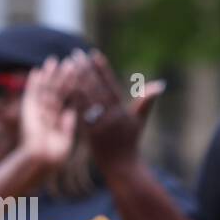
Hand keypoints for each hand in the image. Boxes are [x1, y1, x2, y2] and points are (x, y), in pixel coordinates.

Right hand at [17, 56, 77, 174]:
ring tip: (54, 60)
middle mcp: (46, 112)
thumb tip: (72, 111)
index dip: (73, 86)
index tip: (79, 76)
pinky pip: (32, 93)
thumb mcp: (65, 138)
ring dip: (50, 75)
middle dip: (62, 76)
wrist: (41, 159)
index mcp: (56, 120)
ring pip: (45, 89)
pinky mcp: (29, 110)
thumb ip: (68, 124)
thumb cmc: (54, 154)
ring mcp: (36, 110)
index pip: (66, 99)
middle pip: (57, 90)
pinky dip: (34, 82)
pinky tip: (37, 71)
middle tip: (70, 61)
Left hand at [66, 49, 164, 172]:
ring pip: (83, 99)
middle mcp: (109, 117)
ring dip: (73, 81)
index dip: (102, 69)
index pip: (109, 85)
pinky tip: (60, 87)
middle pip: (94, 89)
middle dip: (84, 70)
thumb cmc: (130, 141)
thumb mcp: (139, 121)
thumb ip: (146, 102)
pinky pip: (75, 113)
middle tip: (75, 53)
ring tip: (66, 65)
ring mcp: (96, 125)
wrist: (121, 166)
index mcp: (121, 111)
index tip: (93, 53)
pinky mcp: (85, 132)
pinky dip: (68, 100)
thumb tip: (160, 84)